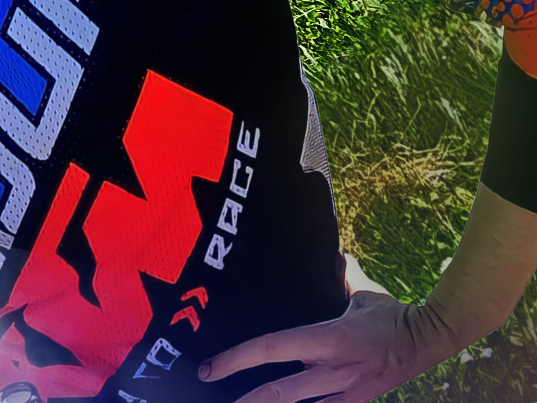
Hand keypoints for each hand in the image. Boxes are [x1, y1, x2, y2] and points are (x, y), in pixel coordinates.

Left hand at [199, 291, 464, 402]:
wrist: (434, 340)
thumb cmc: (392, 313)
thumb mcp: (362, 292)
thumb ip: (341, 274)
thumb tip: (333, 254)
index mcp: (326, 338)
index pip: (271, 348)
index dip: (237, 359)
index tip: (209, 368)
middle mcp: (332, 369)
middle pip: (280, 392)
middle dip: (245, 401)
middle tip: (212, 398)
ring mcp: (346, 391)